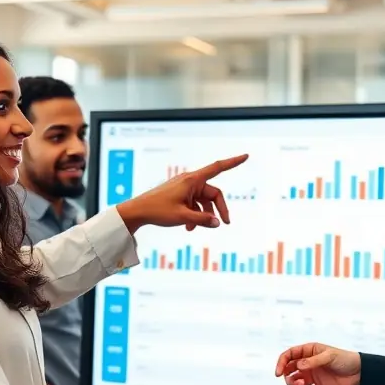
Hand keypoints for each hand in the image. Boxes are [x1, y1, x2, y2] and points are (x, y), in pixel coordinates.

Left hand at [115, 154, 248, 232]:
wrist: (138, 211)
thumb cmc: (158, 211)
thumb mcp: (182, 217)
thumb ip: (202, 220)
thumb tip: (218, 222)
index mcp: (192, 180)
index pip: (217, 168)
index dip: (233, 162)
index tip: (246, 156)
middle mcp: (189, 181)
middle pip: (212, 193)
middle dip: (218, 209)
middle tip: (225, 223)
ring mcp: (184, 188)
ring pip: (202, 201)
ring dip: (202, 215)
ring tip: (193, 229)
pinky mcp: (179, 195)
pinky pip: (193, 204)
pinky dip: (193, 215)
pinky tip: (187, 227)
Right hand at [275, 343, 361, 384]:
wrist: (359, 372)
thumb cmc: (345, 359)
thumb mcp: (329, 356)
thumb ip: (313, 361)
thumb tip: (299, 366)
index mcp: (308, 351)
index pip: (289, 355)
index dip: (281, 363)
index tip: (278, 373)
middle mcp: (307, 363)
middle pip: (288, 370)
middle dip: (288, 378)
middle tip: (296, 383)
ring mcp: (311, 375)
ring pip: (295, 381)